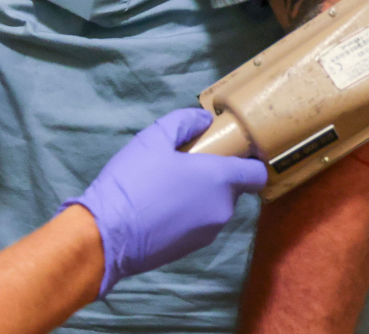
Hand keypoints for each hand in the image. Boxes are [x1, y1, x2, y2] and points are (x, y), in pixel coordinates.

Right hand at [64, 108, 267, 295]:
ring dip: (199, 197)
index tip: (230, 153)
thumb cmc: (134, 180)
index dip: (250, 161)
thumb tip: (205, 120)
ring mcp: (210, 232)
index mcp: (220, 179)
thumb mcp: (152, 139)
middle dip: (213, 177)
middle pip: (231, 188)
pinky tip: (159, 210)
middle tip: (181, 167)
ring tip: (164, 189)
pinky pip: (198, 225)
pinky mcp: (194, 249)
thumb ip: (183, 122)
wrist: (110, 233)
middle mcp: (223, 208)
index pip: (258, 173)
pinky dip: (186, 216)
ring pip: (214, 207)